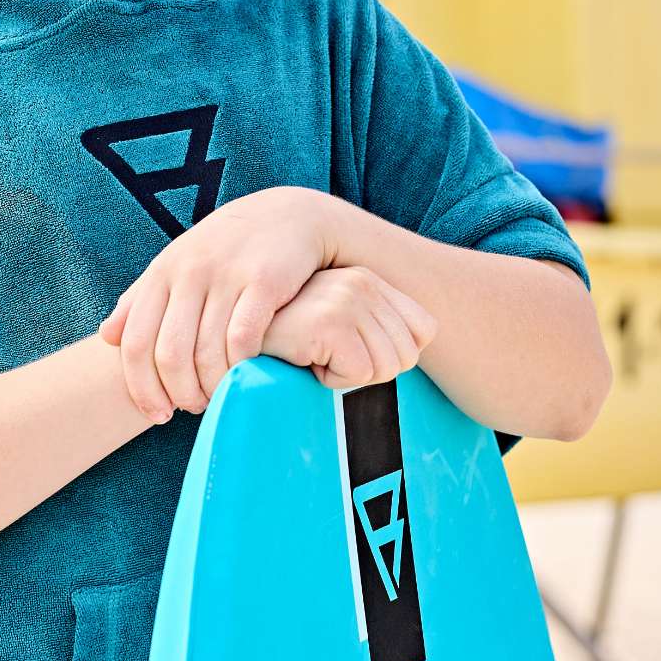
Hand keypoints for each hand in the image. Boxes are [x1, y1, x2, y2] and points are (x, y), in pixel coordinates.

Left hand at [97, 187, 336, 421]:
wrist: (288, 216)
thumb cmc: (226, 250)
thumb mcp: (177, 265)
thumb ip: (140, 299)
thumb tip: (106, 336)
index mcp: (161, 273)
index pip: (134, 342)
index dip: (142, 388)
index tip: (158, 414)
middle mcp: (188, 272)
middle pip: (169, 354)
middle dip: (180, 393)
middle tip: (194, 407)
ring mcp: (226, 275)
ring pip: (207, 352)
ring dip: (212, 387)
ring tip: (219, 396)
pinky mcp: (263, 281)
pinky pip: (243, 338)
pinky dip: (241, 366)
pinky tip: (246, 374)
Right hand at [261, 265, 437, 388]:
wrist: (234, 334)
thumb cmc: (288, 341)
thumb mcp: (340, 328)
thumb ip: (378, 332)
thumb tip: (415, 354)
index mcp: (370, 279)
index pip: (425, 331)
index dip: (393, 356)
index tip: (351, 350)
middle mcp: (363, 282)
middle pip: (408, 357)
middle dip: (368, 370)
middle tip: (328, 356)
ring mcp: (347, 298)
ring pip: (385, 368)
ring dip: (346, 376)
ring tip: (314, 355)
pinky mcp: (330, 322)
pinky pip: (358, 375)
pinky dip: (331, 380)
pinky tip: (305, 359)